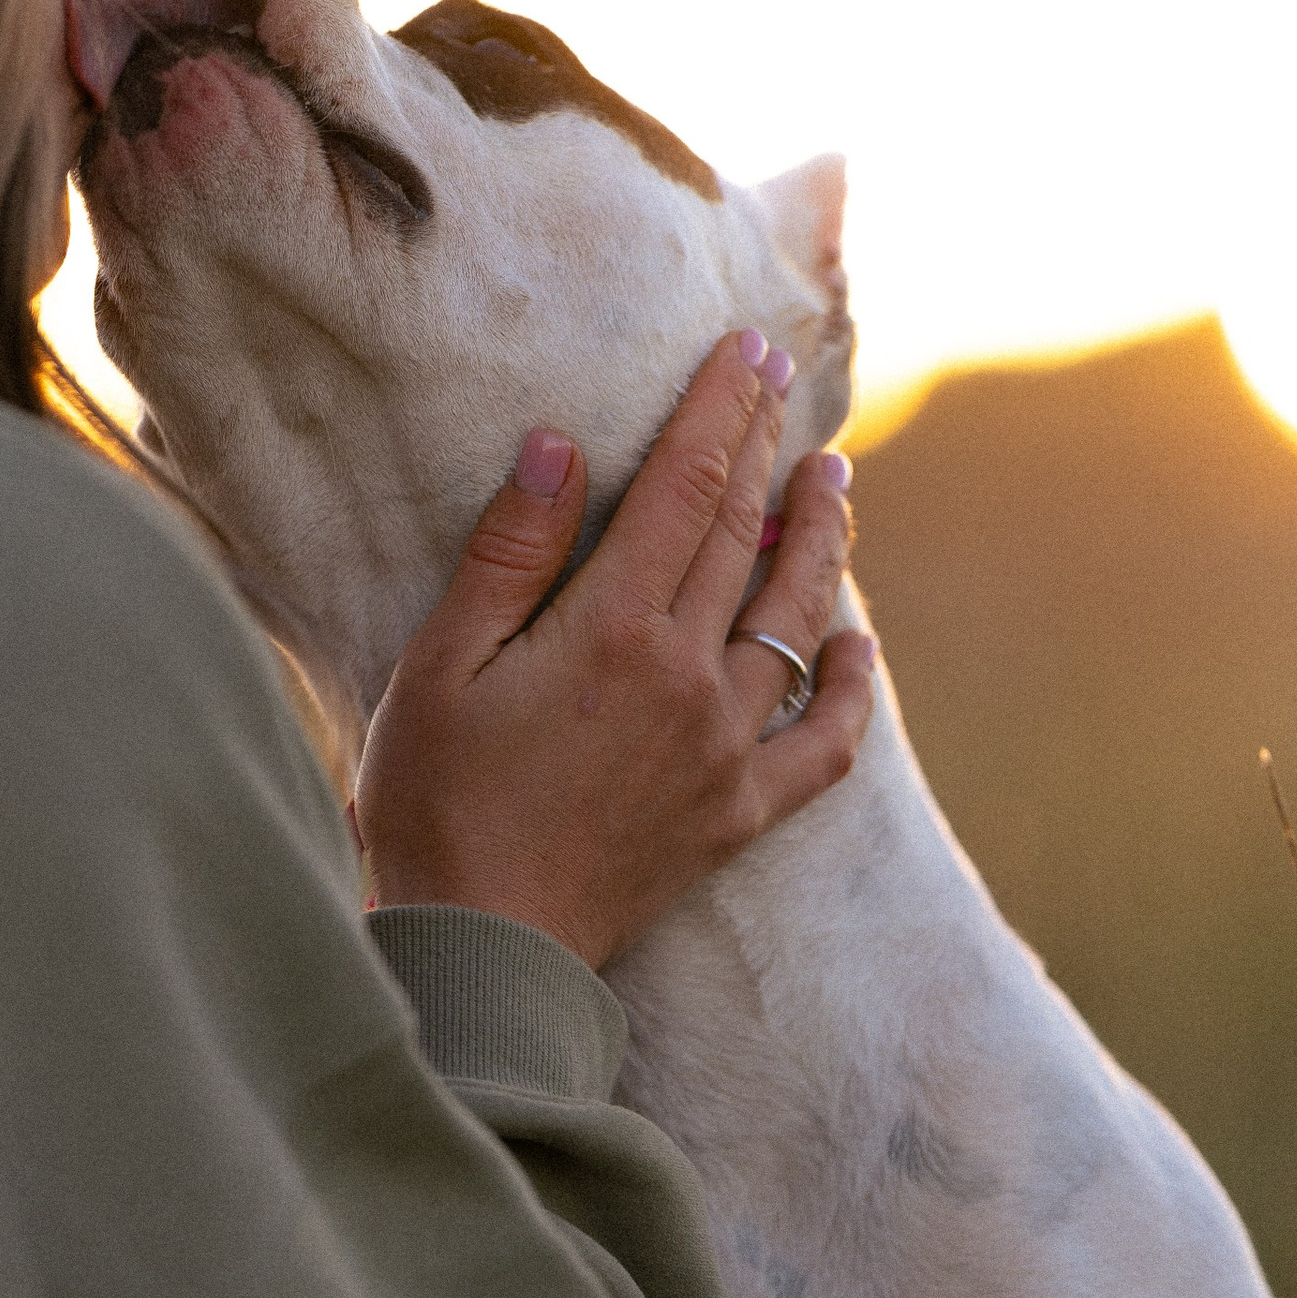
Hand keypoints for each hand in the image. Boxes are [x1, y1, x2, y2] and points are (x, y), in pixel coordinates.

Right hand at [355, 334, 876, 972]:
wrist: (486, 947)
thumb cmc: (438, 803)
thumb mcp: (442, 667)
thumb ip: (511, 553)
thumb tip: (564, 445)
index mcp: (613, 630)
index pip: (686, 489)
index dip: (721, 410)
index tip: (749, 350)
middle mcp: (688, 678)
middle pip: (745, 537)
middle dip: (767, 450)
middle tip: (788, 385)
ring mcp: (725, 748)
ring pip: (796, 621)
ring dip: (820, 542)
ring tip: (834, 481)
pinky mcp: (739, 813)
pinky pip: (824, 742)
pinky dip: (851, 686)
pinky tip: (859, 644)